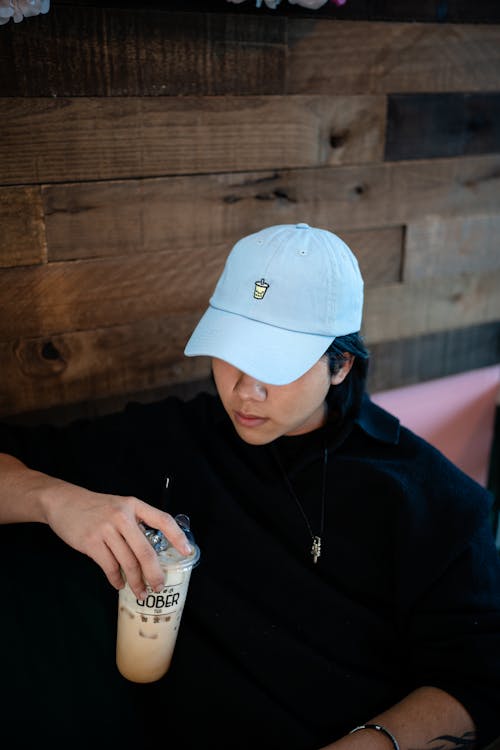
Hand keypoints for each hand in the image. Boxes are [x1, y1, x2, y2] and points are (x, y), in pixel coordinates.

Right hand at [41, 479, 192, 598]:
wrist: (63, 502)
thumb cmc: (96, 508)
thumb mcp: (120, 506)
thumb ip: (135, 524)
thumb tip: (151, 553)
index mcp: (134, 505)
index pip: (162, 520)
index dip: (177, 537)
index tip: (187, 552)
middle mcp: (122, 516)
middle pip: (145, 550)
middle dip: (154, 573)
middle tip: (159, 586)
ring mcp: (106, 529)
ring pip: (128, 563)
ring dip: (136, 582)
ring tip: (140, 592)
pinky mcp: (91, 542)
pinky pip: (109, 567)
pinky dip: (116, 579)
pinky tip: (120, 584)